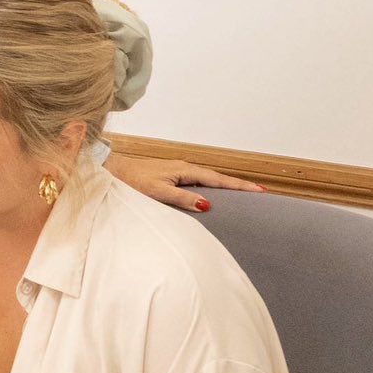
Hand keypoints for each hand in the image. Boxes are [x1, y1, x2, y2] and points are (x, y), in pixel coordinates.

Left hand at [106, 152, 263, 212]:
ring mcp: (178, 171)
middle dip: (238, 185)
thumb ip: (183, 199)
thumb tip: (207, 204)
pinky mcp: (171, 175)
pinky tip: (213, 193)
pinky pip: (198, 180)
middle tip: (260, 192)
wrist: (112, 171)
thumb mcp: (158, 193)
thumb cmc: (132, 182)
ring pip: (208, 178)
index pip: (218, 180)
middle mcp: (184, 168)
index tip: (260, 190)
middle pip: (217, 177)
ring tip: (243, 193)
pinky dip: (211, 185)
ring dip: (226, 185)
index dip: (239, 186)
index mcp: (185, 171)